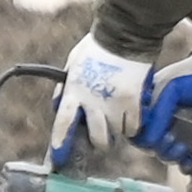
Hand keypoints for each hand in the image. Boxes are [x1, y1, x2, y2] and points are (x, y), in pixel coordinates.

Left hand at [51, 37, 150, 161]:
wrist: (125, 35)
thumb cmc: (97, 47)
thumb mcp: (72, 63)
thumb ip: (65, 87)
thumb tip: (57, 107)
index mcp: (75, 90)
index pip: (64, 122)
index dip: (61, 142)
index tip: (59, 156)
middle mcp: (93, 101)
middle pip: (97, 138)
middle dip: (100, 143)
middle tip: (102, 138)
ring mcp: (115, 103)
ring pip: (117, 135)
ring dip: (117, 132)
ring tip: (118, 120)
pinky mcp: (134, 102)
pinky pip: (134, 127)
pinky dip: (133, 125)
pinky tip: (132, 113)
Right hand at [138, 60, 191, 156]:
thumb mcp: (174, 90)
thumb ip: (159, 112)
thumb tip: (150, 140)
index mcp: (149, 105)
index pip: (136, 129)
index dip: (143, 137)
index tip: (157, 136)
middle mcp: (160, 119)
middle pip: (148, 144)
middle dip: (159, 148)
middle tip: (172, 141)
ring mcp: (176, 130)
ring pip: (164, 153)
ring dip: (171, 156)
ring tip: (184, 149)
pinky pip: (183, 159)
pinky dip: (185, 164)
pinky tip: (191, 161)